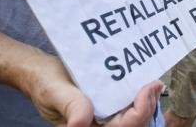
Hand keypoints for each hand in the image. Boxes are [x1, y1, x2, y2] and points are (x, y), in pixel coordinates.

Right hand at [25, 54, 161, 126]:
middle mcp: (99, 125)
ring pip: (132, 115)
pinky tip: (145, 83)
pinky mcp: (107, 105)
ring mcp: (104, 115)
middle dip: (147, 106)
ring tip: (153, 84)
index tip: (148, 88)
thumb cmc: (45, 84)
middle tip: (155, 84)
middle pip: (133, 123)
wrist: (40, 72)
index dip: (140, 110)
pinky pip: (126, 105)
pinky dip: (138, 96)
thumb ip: (71, 106)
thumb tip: (80, 123)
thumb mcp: (56, 93)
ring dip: (145, 101)